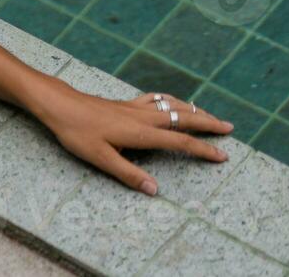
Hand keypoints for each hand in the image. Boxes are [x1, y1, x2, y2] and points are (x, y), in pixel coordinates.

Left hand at [32, 83, 233, 194]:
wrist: (59, 104)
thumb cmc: (77, 132)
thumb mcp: (100, 158)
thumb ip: (128, 174)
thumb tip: (155, 191)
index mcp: (140, 133)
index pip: (179, 141)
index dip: (202, 149)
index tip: (223, 156)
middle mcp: (142, 117)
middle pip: (182, 118)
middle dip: (207, 123)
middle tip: (229, 128)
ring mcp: (134, 107)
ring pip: (171, 105)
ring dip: (193, 109)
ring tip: (209, 114)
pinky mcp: (125, 102)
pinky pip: (156, 98)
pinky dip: (171, 99)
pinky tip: (172, 101)